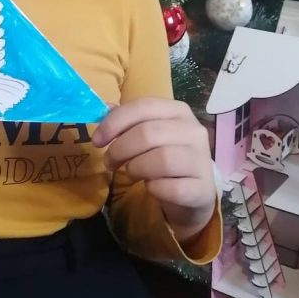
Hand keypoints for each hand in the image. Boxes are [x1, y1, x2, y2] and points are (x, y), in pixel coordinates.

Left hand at [91, 98, 215, 242]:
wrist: (194, 191)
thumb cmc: (165, 157)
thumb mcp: (149, 133)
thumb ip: (128, 120)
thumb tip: (103, 108)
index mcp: (178, 111)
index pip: (143, 106)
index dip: (115, 122)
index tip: (97, 140)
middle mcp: (193, 131)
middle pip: (148, 133)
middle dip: (120, 149)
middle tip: (109, 162)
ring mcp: (201, 159)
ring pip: (161, 160)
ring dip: (135, 168)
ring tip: (130, 173)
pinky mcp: (202, 188)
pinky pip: (170, 188)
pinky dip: (154, 188)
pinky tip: (152, 187)